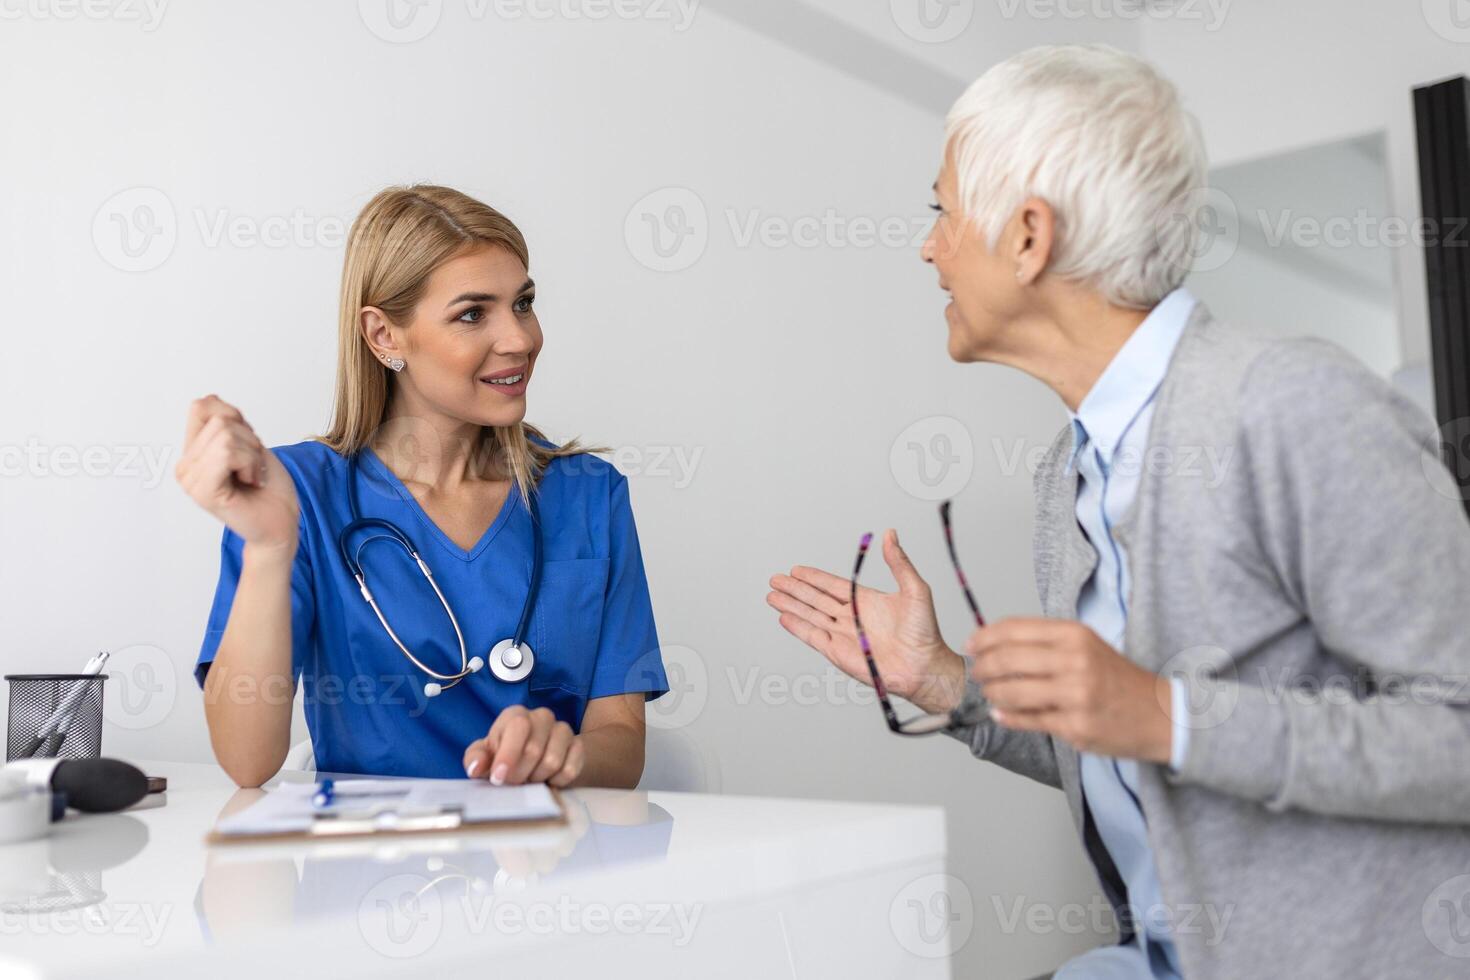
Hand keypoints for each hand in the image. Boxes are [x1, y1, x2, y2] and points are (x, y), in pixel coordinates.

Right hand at [175, 395, 299, 552]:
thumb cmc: (269, 487)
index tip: (248, 446)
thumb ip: (227, 421)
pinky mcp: (202, 491)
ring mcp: (190, 480)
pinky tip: (251, 482)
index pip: (202, 406)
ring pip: (225, 436)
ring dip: (252, 454)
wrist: (281, 523)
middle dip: (249, 440)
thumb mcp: (250, 443)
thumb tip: (209, 398)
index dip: (235, 417)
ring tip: (251, 476)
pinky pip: (226, 453)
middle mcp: (185, 466)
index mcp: (192, 453)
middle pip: (219, 420)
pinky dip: (250, 464)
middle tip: (253, 468)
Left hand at [463, 705, 583, 786]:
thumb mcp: (485, 757)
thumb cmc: (504, 756)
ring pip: (553, 761)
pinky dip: (556, 782)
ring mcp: (563, 730)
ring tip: (529, 779)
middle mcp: (541, 717)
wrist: (535, 761)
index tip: (498, 778)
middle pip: (534, 749)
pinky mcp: (578, 746)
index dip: (508, 756)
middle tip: (513, 783)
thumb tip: (476, 768)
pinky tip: (547, 780)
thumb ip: (476, 759)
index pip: (518, 727)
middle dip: (520, 774)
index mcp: (516, 715)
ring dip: (537, 778)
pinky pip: (570, 769)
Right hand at [767, 529, 965, 713]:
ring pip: (810, 616)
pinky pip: (813, 636)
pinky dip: (798, 627)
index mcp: (865, 601)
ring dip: (791, 605)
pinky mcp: (838, 653)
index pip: (833, 585)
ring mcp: (843, 635)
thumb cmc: (925, 631)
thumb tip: (890, 534)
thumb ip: (898, 562)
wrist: (924, 666)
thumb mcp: (915, 589)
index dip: (814, 578)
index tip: (796, 569)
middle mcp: (851, 617)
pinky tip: (783, 617)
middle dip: (795, 589)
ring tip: (772, 595)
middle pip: (816, 599)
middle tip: (775, 579)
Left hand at [967, 618, 1172, 762]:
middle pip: (1007, 659)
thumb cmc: (1118, 680)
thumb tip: (996, 643)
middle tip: (977, 673)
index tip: (971, 645)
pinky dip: (1007, 717)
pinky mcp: (1075, 726)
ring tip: (990, 694)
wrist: (1161, 714)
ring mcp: (1075, 695)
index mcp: (1075, 635)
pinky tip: (1000, 713)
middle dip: (982, 668)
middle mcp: (1074, 661)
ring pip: (1012, 692)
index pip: (1014, 629)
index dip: (984, 637)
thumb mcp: (1087, 646)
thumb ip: (1045, 642)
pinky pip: (1028, 720)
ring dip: (992, 694)